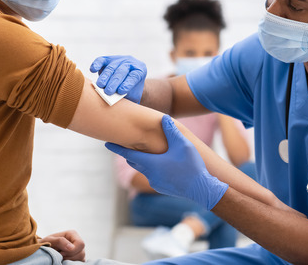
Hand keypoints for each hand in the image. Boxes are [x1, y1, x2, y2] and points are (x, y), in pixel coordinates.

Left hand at [39, 230, 85, 261]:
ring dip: (69, 259)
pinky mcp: (78, 257)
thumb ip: (60, 241)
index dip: (72, 250)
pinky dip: (71, 262)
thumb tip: (71, 247)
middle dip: (69, 256)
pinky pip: (79, 262)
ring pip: (81, 258)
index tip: (61, 252)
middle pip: (82, 252)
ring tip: (61, 257)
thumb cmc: (46, 243)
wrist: (45, 249)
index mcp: (73, 234)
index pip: (81, 244)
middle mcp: (78, 241)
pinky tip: (64, 260)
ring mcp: (79, 250)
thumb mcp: (50, 240)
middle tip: (59, 255)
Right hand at [89, 55, 145, 102]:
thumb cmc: (130, 92)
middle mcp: (130, 62)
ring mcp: (119, 59)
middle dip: (114, 82)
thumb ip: (126, 96)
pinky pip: (101, 60)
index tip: (121, 91)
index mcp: (140, 70)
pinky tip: (93, 70)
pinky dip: (97, 64)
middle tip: (108, 91)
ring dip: (105, 77)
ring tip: (100, 86)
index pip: (134, 76)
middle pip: (121, 71)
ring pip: (111, 67)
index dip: (127, 83)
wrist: (126, 83)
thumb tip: (115, 100)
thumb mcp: (132, 95)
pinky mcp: (108, 59)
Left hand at [106, 115, 228, 210]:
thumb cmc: (191, 166)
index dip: (116, 148)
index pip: (128, 153)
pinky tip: (162, 164)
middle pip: (134, 161)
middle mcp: (150, 174)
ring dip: (143, 161)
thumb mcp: (183, 144)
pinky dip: (153, 168)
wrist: (201, 189)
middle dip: (129, 152)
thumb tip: (163, 118)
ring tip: (145, 152)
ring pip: (144, 169)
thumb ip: (171, 131)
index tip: (106, 143)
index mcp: (151, 162)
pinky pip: (153, 175)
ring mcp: (155, 182)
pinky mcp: (161, 187)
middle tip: (125, 144)